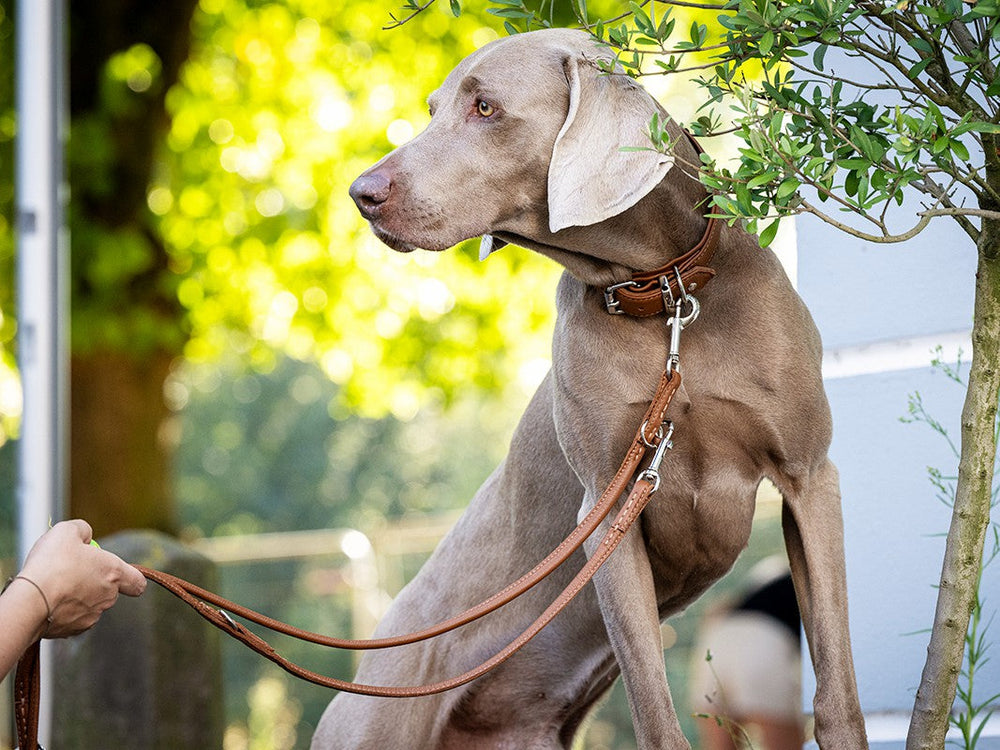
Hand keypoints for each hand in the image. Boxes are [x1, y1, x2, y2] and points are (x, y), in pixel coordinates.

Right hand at [18, 519, 146, 637]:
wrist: (29, 600)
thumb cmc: (51, 563)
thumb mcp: (68, 531)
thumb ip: (83, 530)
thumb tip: (86, 537)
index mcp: (114, 573)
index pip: (138, 582)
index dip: (129, 577)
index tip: (113, 571)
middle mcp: (108, 597)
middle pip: (108, 590)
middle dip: (93, 581)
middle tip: (71, 571)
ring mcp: (91, 616)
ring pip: (89, 605)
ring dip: (77, 597)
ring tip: (55, 586)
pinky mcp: (72, 631)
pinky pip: (71, 618)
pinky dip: (62, 611)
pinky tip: (47, 601)